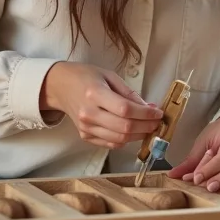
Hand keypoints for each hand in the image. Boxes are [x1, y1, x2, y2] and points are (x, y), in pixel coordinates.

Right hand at [40, 62, 162, 148]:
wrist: (61, 86)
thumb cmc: (86, 77)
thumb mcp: (109, 76)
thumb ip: (129, 93)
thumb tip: (149, 107)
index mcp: (94, 94)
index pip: (125, 110)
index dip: (145, 114)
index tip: (158, 113)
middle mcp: (88, 113)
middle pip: (124, 127)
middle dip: (146, 126)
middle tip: (157, 122)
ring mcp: (85, 127)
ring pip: (120, 139)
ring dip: (139, 135)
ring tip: (148, 127)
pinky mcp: (85, 136)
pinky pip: (111, 143)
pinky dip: (126, 140)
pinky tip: (133, 131)